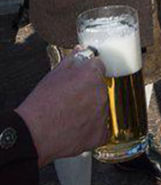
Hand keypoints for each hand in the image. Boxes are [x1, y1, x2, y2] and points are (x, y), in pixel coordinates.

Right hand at [15, 51, 108, 166]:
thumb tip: (81, 51)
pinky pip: (102, 129)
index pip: (99, 67)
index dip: (88, 74)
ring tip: (71, 116)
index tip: (81, 81)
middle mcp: (101, 93)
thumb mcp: (55, 74)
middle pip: (100, 88)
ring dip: (91, 111)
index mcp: (92, 74)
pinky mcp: (100, 134)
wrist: (33, 133)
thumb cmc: (41, 104)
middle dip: (89, 92)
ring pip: (101, 108)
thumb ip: (73, 59)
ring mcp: (103, 114)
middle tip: (72, 101)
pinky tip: (77, 129)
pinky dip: (92, 129)